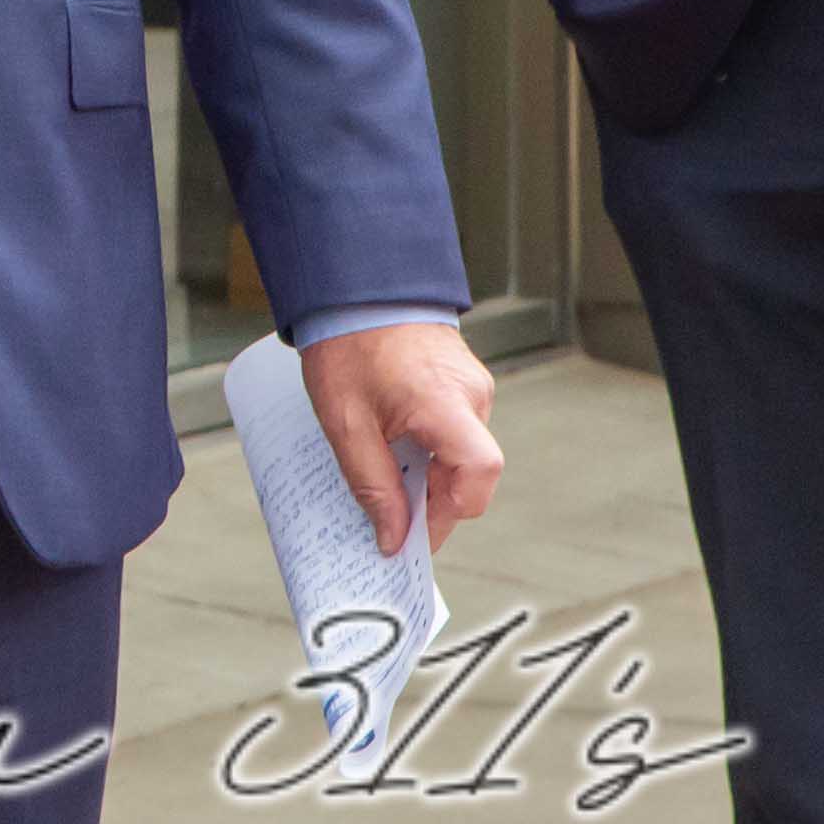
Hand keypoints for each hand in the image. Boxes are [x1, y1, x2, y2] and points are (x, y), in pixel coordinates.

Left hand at [296, 319, 504, 553]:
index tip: (414, 536)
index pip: (477, 474)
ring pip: (463, 454)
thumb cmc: (346, 345)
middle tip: (390, 516)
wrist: (353, 286)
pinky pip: (456, 430)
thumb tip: (393, 537)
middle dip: (433, 501)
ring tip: (384, 477)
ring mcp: (472, 386)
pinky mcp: (463, 381)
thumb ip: (373, 483)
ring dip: (429, 474)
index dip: (449, 514)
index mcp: (446, 403)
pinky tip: (394, 448)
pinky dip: (431, 450)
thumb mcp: (346, 423)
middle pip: (470, 472)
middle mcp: (472, 395)